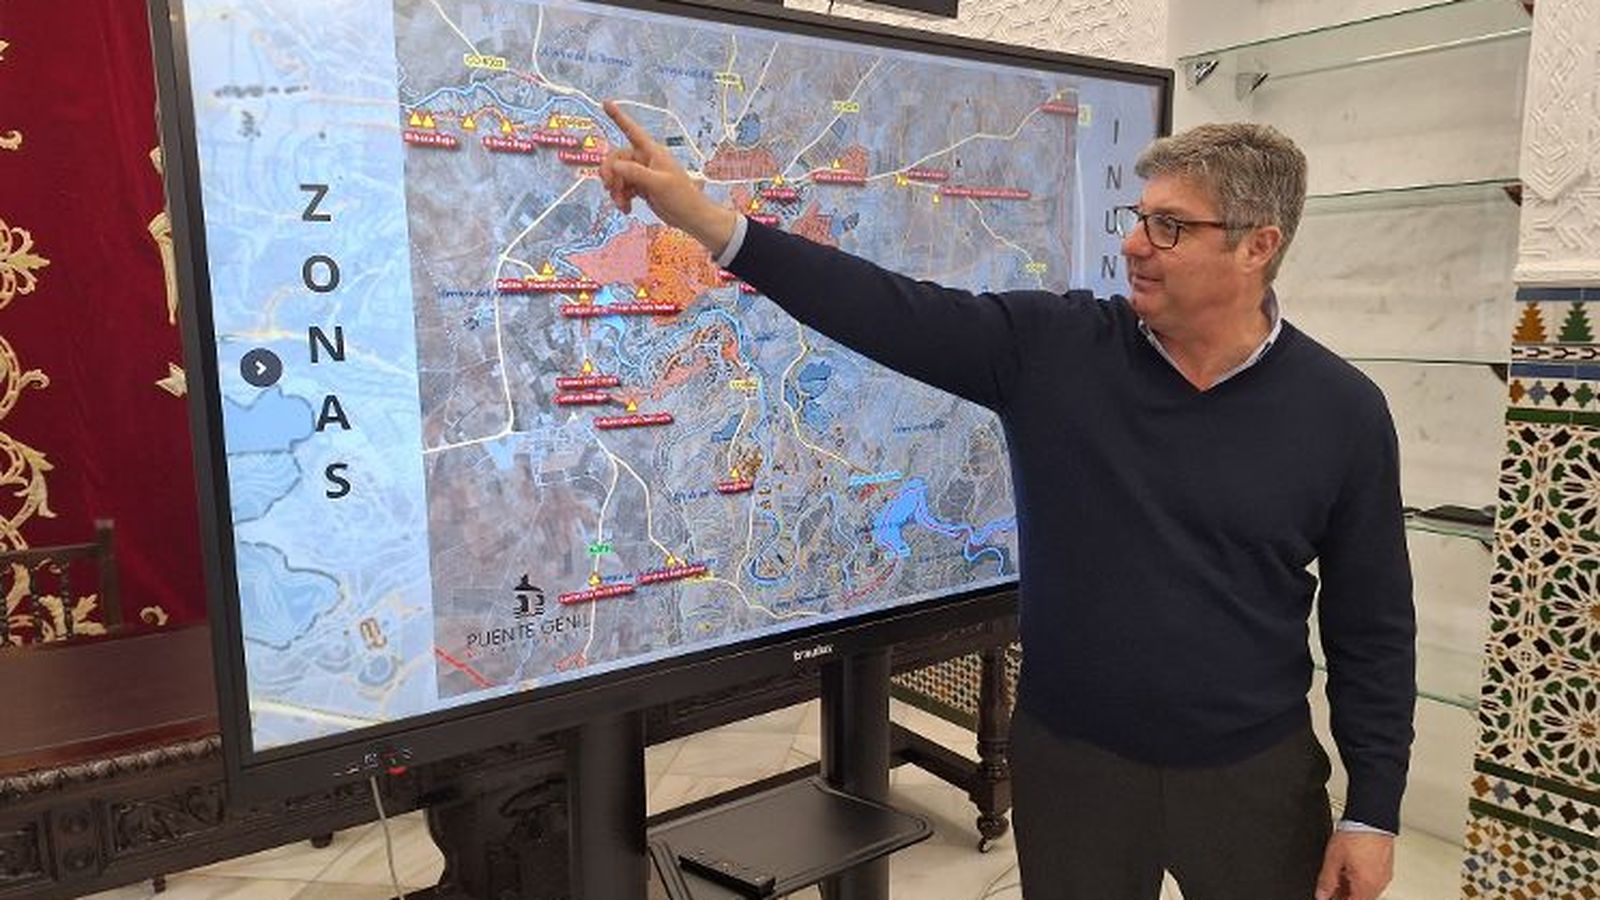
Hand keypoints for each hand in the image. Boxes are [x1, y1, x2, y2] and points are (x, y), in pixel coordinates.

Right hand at [599, 100, 737, 252]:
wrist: (691, 217)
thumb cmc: (681, 197)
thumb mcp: (658, 183)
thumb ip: (635, 172)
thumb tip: (615, 165)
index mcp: (652, 151)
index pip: (632, 130)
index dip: (618, 117)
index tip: (605, 103)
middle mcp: (646, 159)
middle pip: (617, 158)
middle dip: (611, 174)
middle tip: (609, 189)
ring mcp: (643, 173)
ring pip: (618, 176)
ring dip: (615, 190)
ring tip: (622, 205)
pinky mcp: (641, 187)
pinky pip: (623, 187)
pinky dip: (621, 198)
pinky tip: (626, 209)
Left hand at [1314, 831, 1393, 899]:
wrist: (1372, 817)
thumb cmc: (1357, 834)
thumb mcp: (1334, 858)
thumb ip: (1326, 880)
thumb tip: (1321, 895)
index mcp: (1367, 886)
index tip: (1329, 896)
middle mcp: (1379, 883)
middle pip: (1360, 897)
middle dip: (1344, 894)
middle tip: (1331, 886)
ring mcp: (1384, 875)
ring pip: (1366, 889)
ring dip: (1352, 886)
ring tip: (1338, 874)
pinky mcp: (1386, 865)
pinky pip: (1373, 879)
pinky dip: (1360, 878)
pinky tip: (1350, 868)